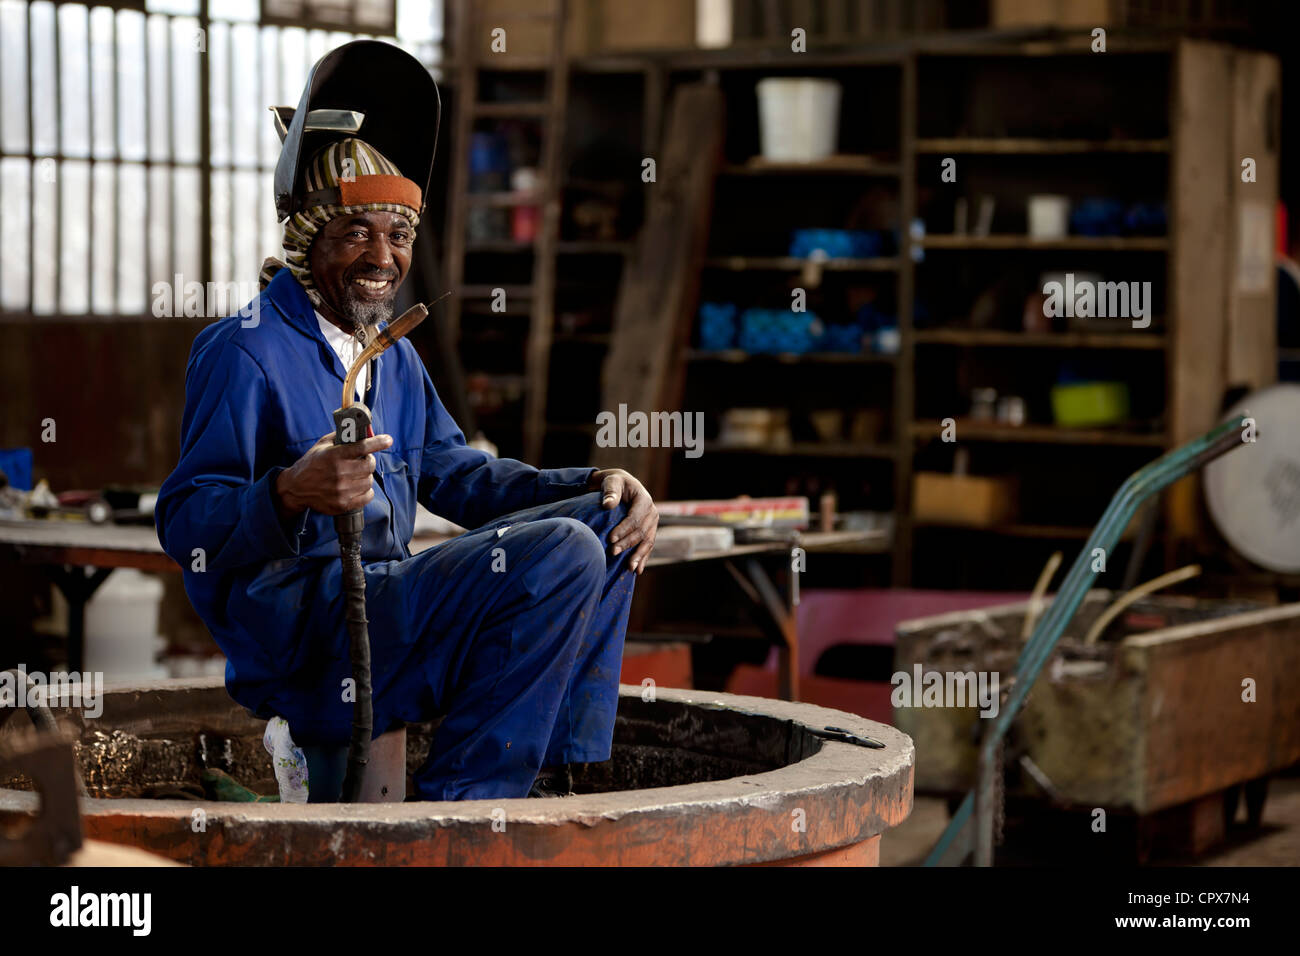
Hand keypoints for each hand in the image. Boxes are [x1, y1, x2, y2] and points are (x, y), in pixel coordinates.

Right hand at [275, 432, 392, 517]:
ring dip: (366, 476)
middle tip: (364, 461)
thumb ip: (341, 437)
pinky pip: (367, 496)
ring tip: (356, 474)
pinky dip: (366, 491)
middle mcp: (339, 473)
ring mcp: (341, 490)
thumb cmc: (311, 464)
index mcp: (334, 456)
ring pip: (369, 481)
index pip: (362, 447)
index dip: (378, 442)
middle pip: (369, 466)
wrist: (296, 488)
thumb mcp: (322, 445)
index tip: (388, 440)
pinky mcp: (343, 504)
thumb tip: (360, 430)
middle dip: (369, 461)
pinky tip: (357, 486)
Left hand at [588, 468, 657, 573]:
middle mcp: (652, 512)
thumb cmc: (614, 483)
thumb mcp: (611, 482)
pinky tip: (637, 570)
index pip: (635, 518)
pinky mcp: (649, 531)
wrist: (621, 486)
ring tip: (629, 568)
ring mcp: (653, 523)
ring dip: (638, 555)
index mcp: (644, 500)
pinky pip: (648, 546)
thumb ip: (610, 492)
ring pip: (647, 542)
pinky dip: (643, 558)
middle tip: (612, 553)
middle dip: (627, 544)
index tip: (610, 539)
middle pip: (641, 532)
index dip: (623, 530)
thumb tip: (608, 505)